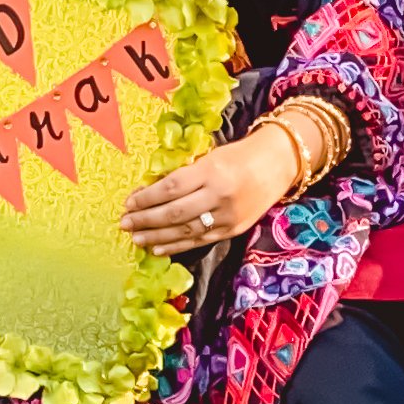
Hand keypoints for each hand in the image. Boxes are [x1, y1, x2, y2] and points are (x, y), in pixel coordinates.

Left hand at [120, 133, 293, 253]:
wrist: (278, 164)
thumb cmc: (239, 155)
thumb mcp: (211, 156)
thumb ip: (186, 174)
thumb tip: (151, 191)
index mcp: (211, 170)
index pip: (171, 187)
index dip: (147, 197)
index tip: (128, 203)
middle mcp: (219, 195)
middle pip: (175, 212)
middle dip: (146, 220)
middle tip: (124, 223)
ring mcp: (227, 216)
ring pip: (185, 231)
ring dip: (157, 236)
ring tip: (136, 238)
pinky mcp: (233, 230)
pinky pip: (200, 241)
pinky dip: (177, 246)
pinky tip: (158, 248)